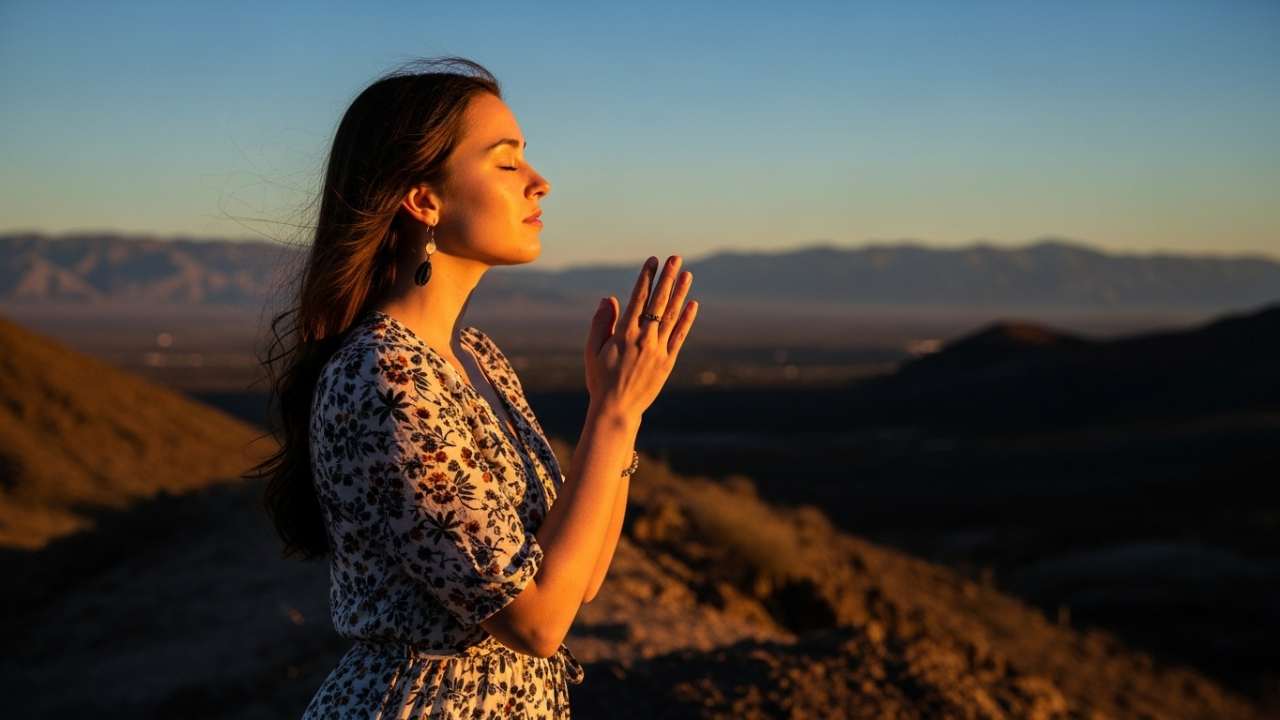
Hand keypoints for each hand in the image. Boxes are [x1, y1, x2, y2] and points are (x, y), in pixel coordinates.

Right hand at [584, 255, 698, 417]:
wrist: (617, 409)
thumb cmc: (600, 380)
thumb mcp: (592, 351)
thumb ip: (601, 323)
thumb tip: (608, 298)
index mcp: (624, 333)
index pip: (638, 298)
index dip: (646, 278)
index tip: (653, 261)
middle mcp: (644, 338)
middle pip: (658, 302)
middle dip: (667, 278)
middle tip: (675, 259)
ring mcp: (658, 350)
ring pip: (671, 316)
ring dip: (680, 293)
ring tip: (687, 274)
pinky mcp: (667, 362)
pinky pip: (679, 336)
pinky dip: (686, 320)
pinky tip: (692, 304)